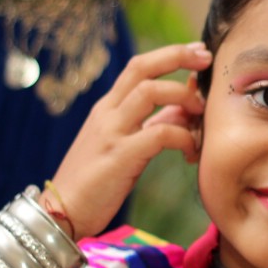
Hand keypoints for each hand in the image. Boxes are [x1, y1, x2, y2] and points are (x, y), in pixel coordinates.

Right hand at [48, 42, 210, 239]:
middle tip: (206, 58)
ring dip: (183, 96)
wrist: (60, 214)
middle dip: (177, 56)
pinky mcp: (119, 156)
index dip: (170, 55)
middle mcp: (107, 112)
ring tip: (201, 113)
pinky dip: (183, 137)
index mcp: (107, 108)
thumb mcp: (124, 146)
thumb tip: (183, 110)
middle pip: (142, 67)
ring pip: (150, 91)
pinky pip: (159, 133)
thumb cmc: (94, 183)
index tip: (198, 53)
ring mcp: (111, 132)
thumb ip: (150, 125)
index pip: (138, 67)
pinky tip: (191, 151)